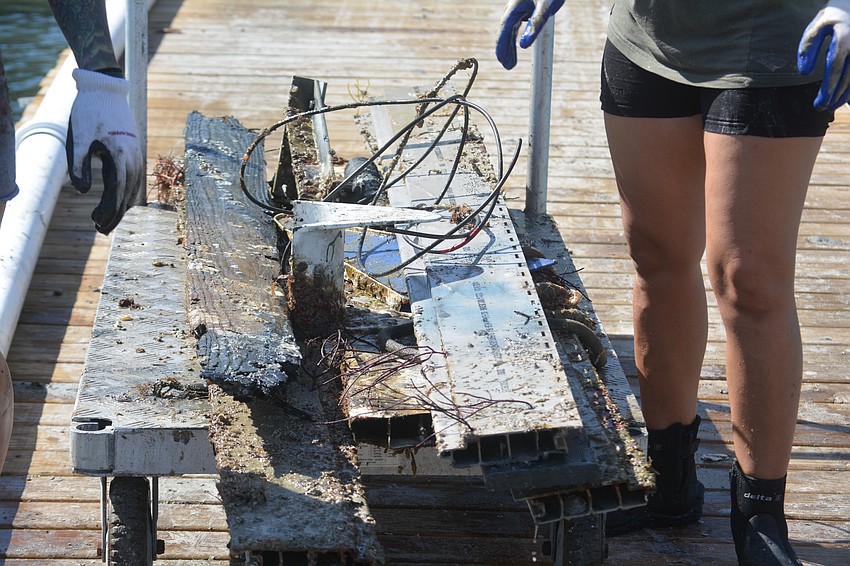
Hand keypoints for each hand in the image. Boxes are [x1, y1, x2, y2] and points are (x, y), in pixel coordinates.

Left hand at [68, 69, 144, 233]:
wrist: (105, 88)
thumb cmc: (88, 112)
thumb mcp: (78, 139)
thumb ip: (79, 166)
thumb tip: (84, 192)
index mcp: (119, 155)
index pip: (117, 192)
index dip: (108, 211)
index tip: (97, 223)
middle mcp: (133, 157)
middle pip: (128, 194)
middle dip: (116, 214)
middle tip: (101, 229)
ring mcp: (137, 153)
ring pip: (134, 188)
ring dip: (122, 205)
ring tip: (108, 218)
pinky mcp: (135, 150)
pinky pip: (136, 178)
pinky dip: (128, 192)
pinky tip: (119, 198)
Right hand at [496, 0, 563, 69]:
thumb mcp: (544, 7)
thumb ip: (535, 24)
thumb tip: (524, 45)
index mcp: (514, 8)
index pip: (504, 31)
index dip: (501, 47)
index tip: (502, 61)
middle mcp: (514, 9)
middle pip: (506, 33)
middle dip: (505, 50)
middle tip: (507, 67)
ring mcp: (519, 9)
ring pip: (511, 32)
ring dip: (510, 47)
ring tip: (511, 63)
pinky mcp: (526, 10)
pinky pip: (517, 27)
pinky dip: (516, 39)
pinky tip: (517, 47)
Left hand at [798, 0, 849, 110]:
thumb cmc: (832, 19)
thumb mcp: (817, 26)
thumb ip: (808, 45)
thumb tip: (804, 72)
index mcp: (843, 37)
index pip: (835, 65)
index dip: (828, 84)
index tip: (819, 100)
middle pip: (847, 75)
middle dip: (833, 94)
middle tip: (820, 108)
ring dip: (843, 95)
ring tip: (829, 107)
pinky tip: (840, 99)